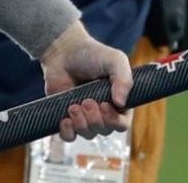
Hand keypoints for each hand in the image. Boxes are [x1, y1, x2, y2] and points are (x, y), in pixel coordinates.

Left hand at [39, 22, 132, 141]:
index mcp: (118, 102)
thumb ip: (124, 78)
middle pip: (104, 130)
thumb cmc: (92, 54)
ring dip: (80, 122)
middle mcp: (102, 112)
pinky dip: (67, 132)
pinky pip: (69, 136)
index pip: (122, 124)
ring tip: (73, 105)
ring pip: (87, 134)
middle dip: (94, 118)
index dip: (114, 120)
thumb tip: (121, 103)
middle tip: (86, 100)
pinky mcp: (66, 117)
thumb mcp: (115, 60)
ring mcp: (84, 116)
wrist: (63, 50)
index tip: (104, 104)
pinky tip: (65, 118)